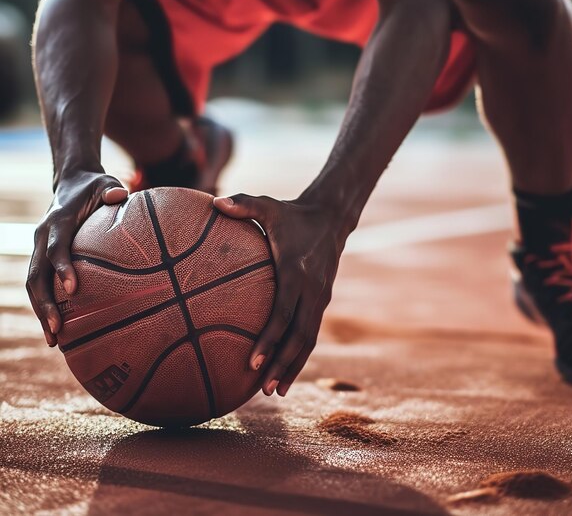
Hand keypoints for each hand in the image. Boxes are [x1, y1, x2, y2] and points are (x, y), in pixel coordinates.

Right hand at [26, 171, 127, 346]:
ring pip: (32, 284)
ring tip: (54, 340)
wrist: (72, 181)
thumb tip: (120, 196)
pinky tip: (57, 328)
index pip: (56, 246)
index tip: (73, 289)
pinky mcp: (41, 255)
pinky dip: (44, 305)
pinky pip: (39, 284)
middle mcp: (42, 235)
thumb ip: (112, 189)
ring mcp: (38, 247)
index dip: (62, 267)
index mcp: (57, 220)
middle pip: (36, 274)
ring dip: (41, 311)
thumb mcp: (105, 182)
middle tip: (58, 329)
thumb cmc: (95, 186)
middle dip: (44, 303)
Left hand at [213, 194, 346, 396]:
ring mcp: (320, 298)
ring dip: (294, 367)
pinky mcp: (322, 300)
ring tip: (276, 392)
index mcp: (297, 272)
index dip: (269, 340)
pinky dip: (300, 355)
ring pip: (309, 340)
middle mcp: (313, 290)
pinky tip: (286, 371)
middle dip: (283, 365)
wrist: (333, 216)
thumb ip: (244, 203)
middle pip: (300, 336)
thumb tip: (214, 202)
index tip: (252, 362)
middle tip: (264, 390)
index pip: (284, 313)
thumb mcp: (270, 205)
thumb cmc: (293, 213)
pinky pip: (311, 332)